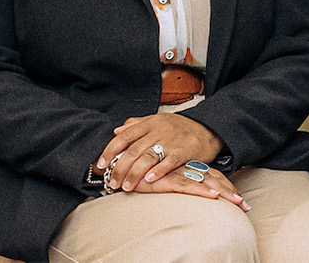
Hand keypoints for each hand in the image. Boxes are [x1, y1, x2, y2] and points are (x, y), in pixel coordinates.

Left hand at [96, 113, 222, 193]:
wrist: (207, 129)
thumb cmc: (179, 128)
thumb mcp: (157, 121)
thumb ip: (136, 125)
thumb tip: (116, 130)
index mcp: (149, 123)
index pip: (124, 136)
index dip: (110, 150)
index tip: (100, 164)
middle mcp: (158, 130)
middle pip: (133, 150)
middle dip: (120, 168)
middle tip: (111, 182)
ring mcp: (172, 140)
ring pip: (148, 157)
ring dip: (134, 173)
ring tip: (126, 186)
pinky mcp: (185, 150)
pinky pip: (169, 162)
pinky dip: (157, 171)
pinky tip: (148, 181)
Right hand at [130, 158, 247, 209]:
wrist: (121, 167)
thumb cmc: (141, 172)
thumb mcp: (162, 176)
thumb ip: (175, 178)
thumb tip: (190, 186)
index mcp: (186, 166)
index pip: (212, 175)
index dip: (226, 185)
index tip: (240, 199)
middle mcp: (185, 168)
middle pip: (214, 179)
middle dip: (230, 193)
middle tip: (244, 206)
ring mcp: (178, 173)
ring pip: (206, 182)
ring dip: (223, 193)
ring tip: (237, 203)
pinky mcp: (167, 179)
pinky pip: (188, 186)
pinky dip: (202, 191)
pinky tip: (213, 196)